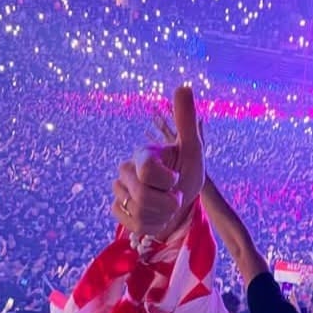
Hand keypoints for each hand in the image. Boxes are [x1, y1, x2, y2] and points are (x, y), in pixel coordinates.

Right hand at [112, 87, 203, 238]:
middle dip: (167, 203)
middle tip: (174, 196)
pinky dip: (151, 225)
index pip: (147, 171)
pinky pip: (133, 225)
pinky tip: (156, 215)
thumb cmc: (187, 170)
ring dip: (161, 215)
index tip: (176, 178)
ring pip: (138, 213)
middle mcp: (126, 169)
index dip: (166, 181)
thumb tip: (184, 86)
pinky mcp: (118, 209)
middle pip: (142, 198)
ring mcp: (120, 190)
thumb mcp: (193, 148)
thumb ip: (187, 120)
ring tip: (166, 205)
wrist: (183, 198)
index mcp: (142, 154)